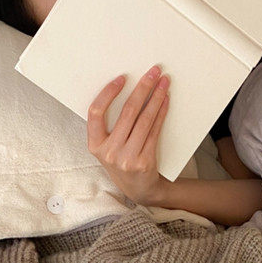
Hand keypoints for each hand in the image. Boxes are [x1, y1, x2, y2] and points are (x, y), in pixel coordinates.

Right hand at [87, 64, 170, 206]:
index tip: (122, 78)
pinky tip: (165, 101)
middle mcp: (109, 153)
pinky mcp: (144, 161)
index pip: (96, 112)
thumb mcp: (108, 148)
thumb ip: (111, 126)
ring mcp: (127, 158)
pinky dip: (161, 113)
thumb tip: (128, 89)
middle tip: (153, 72)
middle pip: (127, 112)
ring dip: (156, 97)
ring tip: (164, 83)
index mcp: (95, 145)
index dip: (108, 93)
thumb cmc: (123, 162)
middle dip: (142, 88)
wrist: (140, 190)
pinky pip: (154, 131)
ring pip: (144, 120)